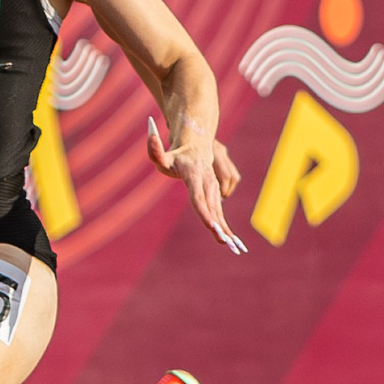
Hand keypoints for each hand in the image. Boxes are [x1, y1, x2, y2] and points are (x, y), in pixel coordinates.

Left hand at [149, 117, 246, 255]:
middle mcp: (207, 181)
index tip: (210, 226)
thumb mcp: (163, 155)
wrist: (197, 147)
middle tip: (223, 241)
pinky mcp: (216, 193)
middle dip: (217, 225)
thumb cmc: (176, 155)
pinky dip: (226, 227)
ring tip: (232, 246)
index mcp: (193, 174)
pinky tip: (232, 241)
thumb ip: (155, 150)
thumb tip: (150, 137)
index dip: (203, 211)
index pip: (197, 196)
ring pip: (219, 211)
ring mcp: (214, 187)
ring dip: (225, 229)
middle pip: (211, 206)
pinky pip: (220, 212)